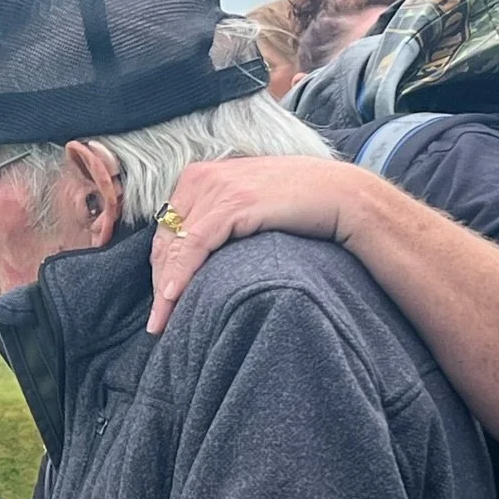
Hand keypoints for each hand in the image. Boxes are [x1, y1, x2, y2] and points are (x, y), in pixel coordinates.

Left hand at [148, 157, 365, 333]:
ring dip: (165, 288)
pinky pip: (194, 245)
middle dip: (159, 281)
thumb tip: (195, 256)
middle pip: (165, 239)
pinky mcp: (233, 202)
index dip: (160, 267)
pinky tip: (173, 298)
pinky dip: (181, 274)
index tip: (161, 301)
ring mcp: (217, 187)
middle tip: (158, 320)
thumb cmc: (297, 206)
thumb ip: (219, 219)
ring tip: (162, 322)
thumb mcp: (247, 206)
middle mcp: (203, 177)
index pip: (167, 230)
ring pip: (175, 245)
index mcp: (200, 175)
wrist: (340, 195)